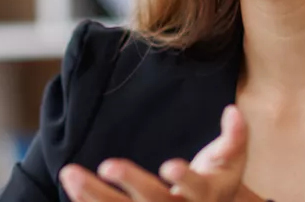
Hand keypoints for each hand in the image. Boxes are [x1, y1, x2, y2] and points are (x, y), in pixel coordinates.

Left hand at [58, 105, 263, 201]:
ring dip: (94, 195)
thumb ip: (234, 138)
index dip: (185, 179)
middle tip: (106, 165)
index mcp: (205, 196)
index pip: (196, 189)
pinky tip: (70, 187)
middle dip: (131, 183)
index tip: (168, 165)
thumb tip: (233, 111)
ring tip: (69, 173)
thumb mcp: (231, 160)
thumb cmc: (216, 180)